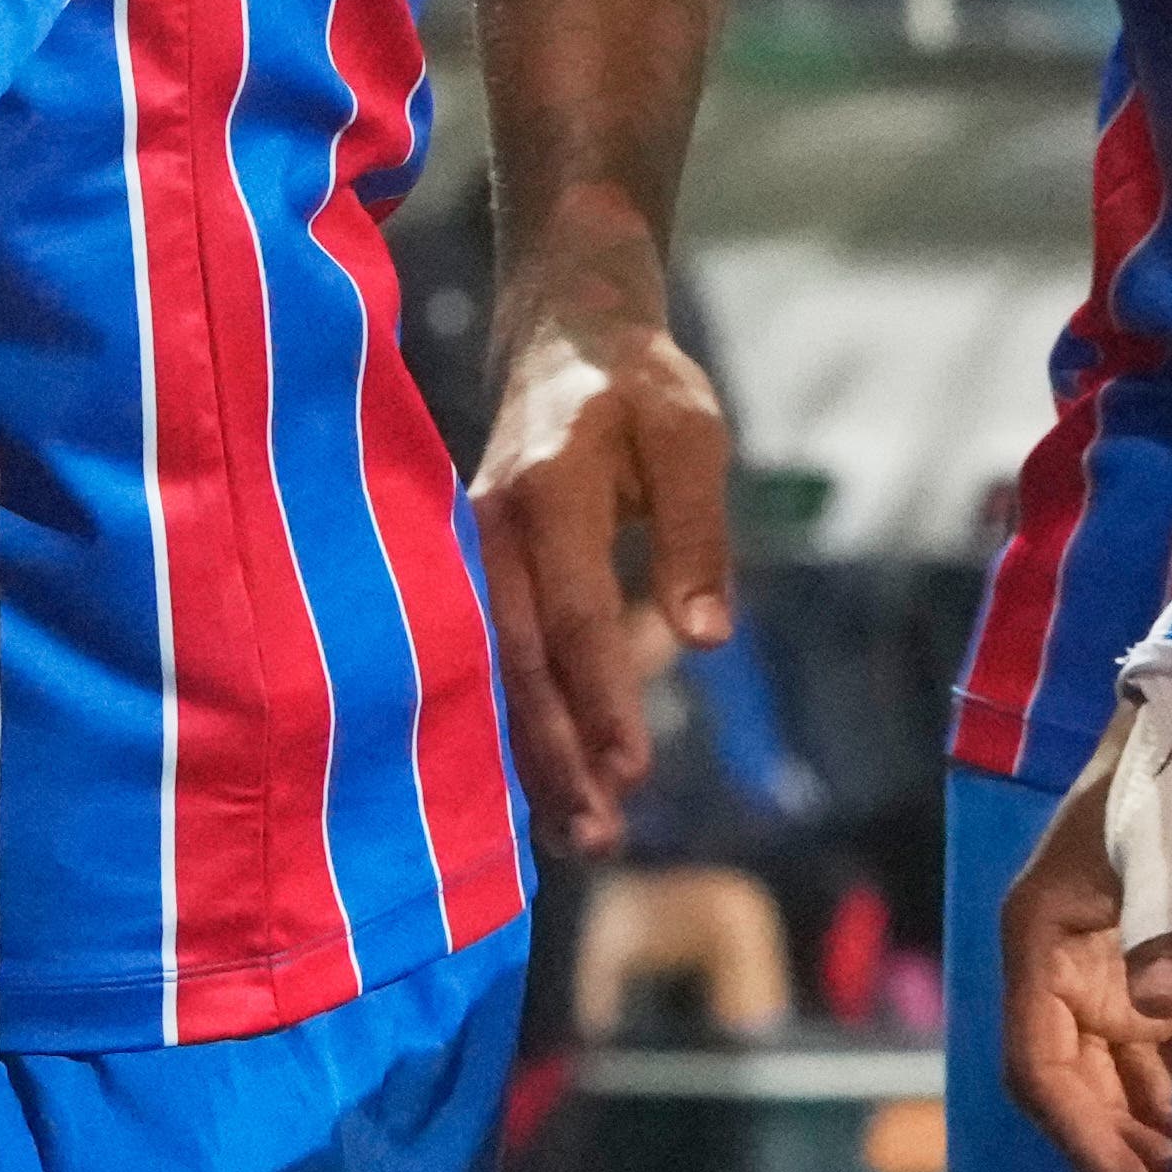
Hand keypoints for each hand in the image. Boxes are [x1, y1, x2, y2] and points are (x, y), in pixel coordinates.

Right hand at [465, 201, 733, 856]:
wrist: (561, 333)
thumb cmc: (638, 386)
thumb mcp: (690, 434)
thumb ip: (694, 534)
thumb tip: (702, 640)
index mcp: (544, 489)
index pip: (572, 613)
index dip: (602, 694)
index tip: (634, 770)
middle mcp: (487, 527)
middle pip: (517, 660)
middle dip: (557, 754)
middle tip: (601, 834)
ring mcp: (468, 552)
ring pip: (492, 673)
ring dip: (531, 759)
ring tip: (578, 838)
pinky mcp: (471, 574)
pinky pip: (486, 661)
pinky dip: (512, 729)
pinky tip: (540, 793)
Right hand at [994, 758, 1171, 1171]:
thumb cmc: (1162, 781)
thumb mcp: (1158, 841)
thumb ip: (1161, 924)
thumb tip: (1163, 1011)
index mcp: (1038, 946)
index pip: (1038, 1068)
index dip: (1080, 1140)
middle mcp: (1062, 978)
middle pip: (1079, 1093)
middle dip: (1124, 1154)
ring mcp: (1107, 985)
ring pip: (1120, 1089)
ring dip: (1156, 1139)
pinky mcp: (1153, 984)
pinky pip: (1162, 1063)